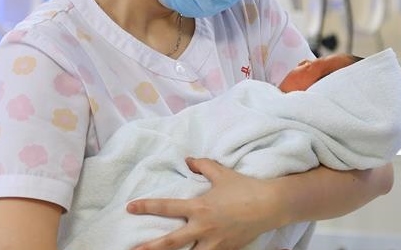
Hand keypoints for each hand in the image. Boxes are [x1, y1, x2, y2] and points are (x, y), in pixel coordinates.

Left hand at [127, 157, 281, 249]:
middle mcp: (203, 228)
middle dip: (150, 248)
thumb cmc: (244, 187)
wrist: (270, 205)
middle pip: (171, 243)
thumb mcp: (221, 173)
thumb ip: (202, 166)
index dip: (147, 207)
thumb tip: (188, 160)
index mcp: (199, 208)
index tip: (130, 207)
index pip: (167, 207)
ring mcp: (214, 243)